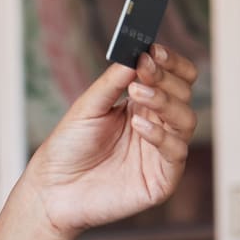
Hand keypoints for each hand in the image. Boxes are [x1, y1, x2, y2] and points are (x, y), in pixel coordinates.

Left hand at [25, 44, 198, 237]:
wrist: (53, 189)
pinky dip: (160, 135)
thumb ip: (112, 83)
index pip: (172, 76)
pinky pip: (175, 152)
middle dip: (166, 78)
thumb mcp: (87, 107)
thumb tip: (136, 55)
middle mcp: (157, 124)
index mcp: (142, 104)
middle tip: (144, 68)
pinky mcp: (162, 178)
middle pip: (183, 93)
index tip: (152, 50)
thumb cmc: (69, 148)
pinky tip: (139, 126)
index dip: (168, 62)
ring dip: (164, 102)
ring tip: (137, 94)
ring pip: (186, 119)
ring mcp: (162, 151)